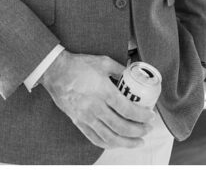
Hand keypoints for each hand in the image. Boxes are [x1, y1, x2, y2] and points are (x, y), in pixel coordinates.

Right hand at [39, 51, 153, 148]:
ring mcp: (86, 117)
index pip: (128, 110)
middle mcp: (96, 107)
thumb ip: (120, 69)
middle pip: (122, 127)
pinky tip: (118, 143)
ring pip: (110, 137)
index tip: (150, 116)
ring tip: (138, 141)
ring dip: (127, 142)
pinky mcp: (78, 122)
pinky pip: (95, 139)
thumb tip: (132, 75)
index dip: (142, 116)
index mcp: (104, 92)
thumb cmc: (78, 65)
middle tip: (147, 129)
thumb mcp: (103, 61)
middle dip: (139, 130)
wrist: (55, 71)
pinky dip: (109, 144)